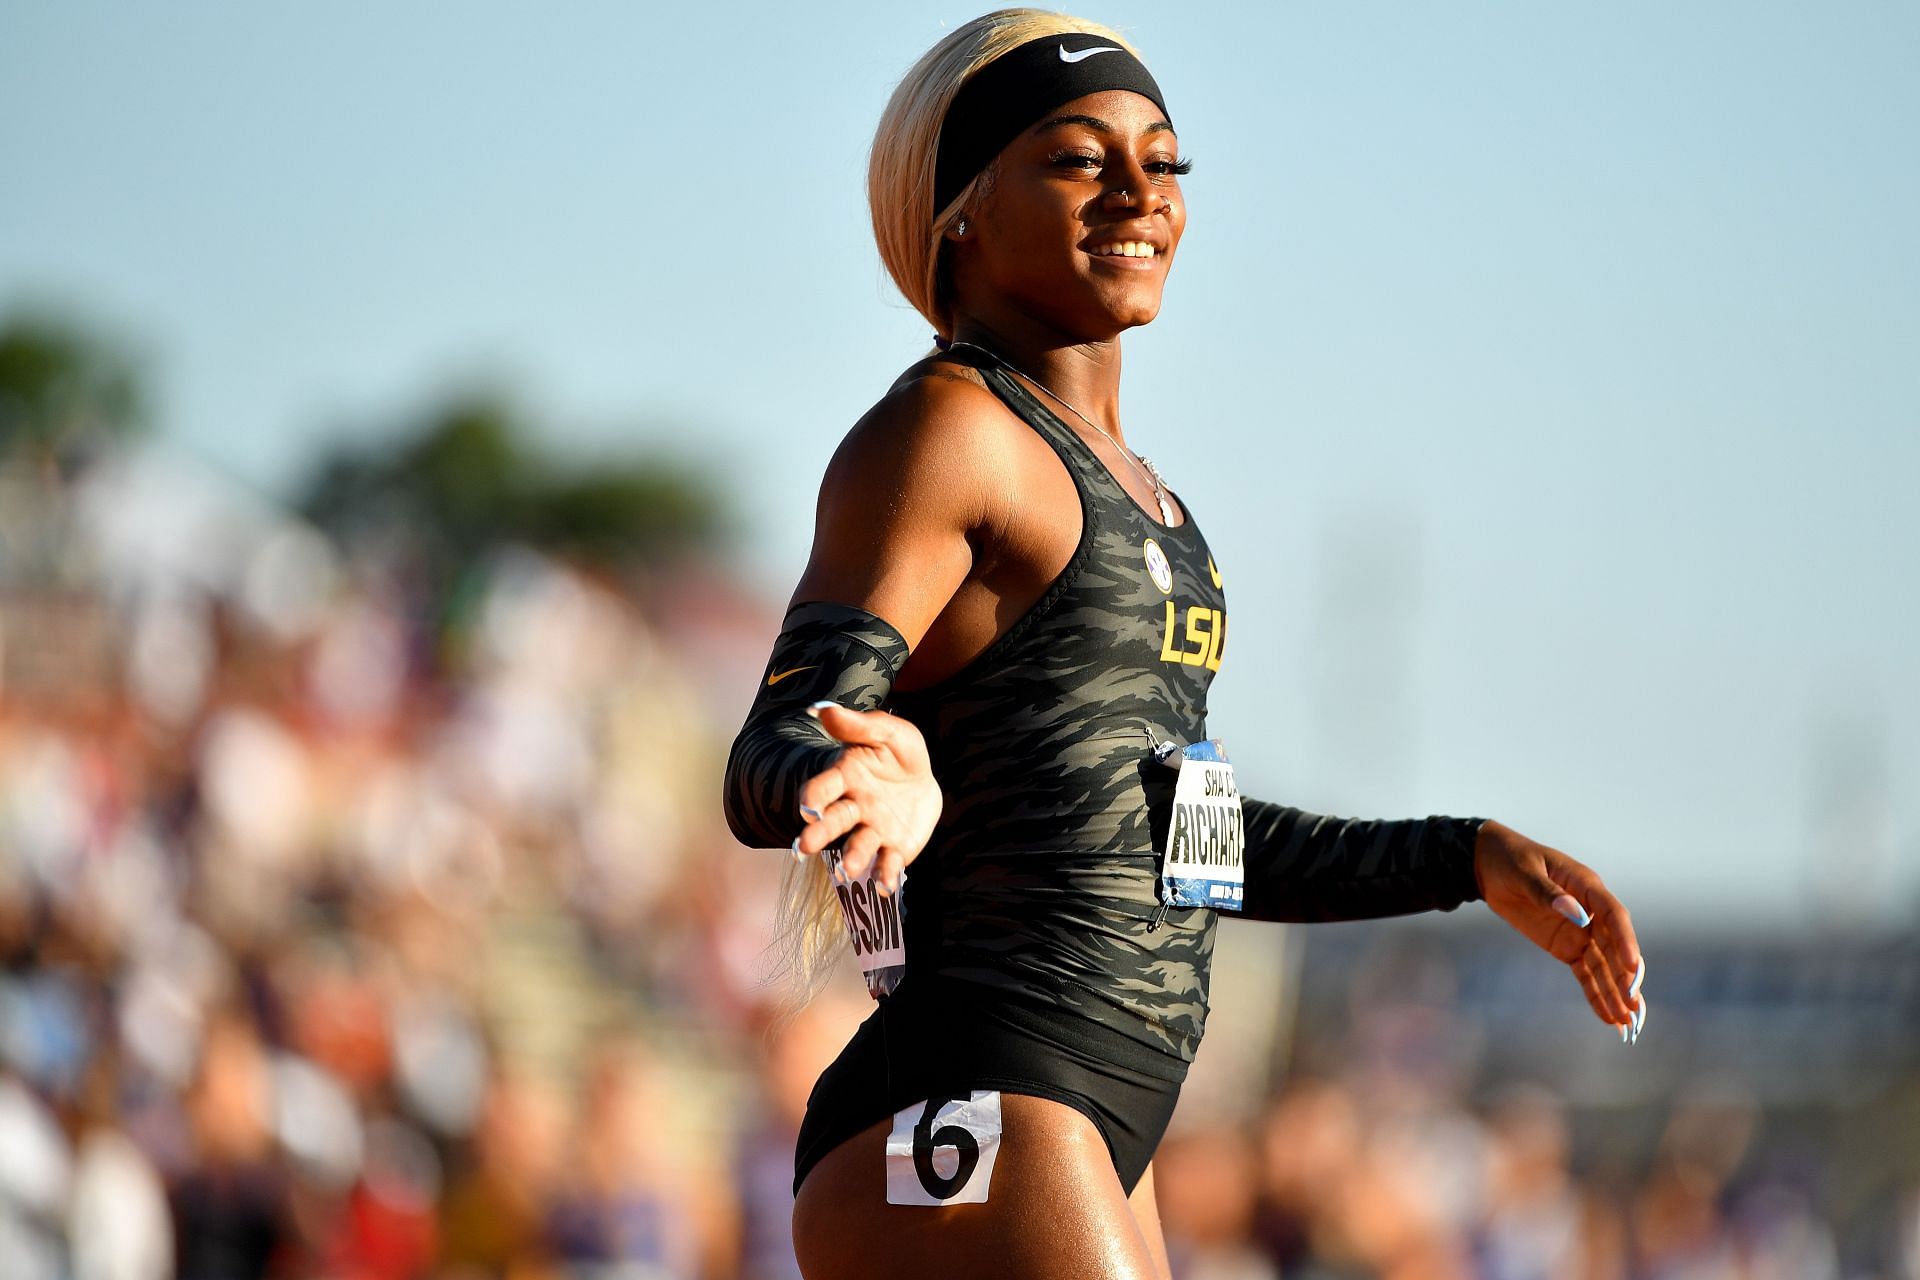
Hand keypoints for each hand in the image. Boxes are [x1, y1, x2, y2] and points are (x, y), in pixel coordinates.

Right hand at [792, 702, 942, 896]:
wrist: (923, 779)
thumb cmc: (897, 752)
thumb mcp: (886, 731)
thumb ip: (857, 725)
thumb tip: (820, 708)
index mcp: (845, 777)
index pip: (824, 786)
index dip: (814, 796)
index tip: (808, 806)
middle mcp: (853, 808)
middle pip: (833, 821)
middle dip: (818, 834)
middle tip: (803, 848)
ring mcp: (872, 831)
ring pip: (858, 846)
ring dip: (850, 858)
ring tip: (846, 870)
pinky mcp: (893, 849)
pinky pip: (888, 863)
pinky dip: (885, 875)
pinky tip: (885, 886)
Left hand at [1473, 820, 1647, 1042]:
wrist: (1490, 866)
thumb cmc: (1511, 861)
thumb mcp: (1524, 873)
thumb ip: (1548, 893)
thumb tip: (1576, 914)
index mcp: (1586, 886)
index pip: (1613, 916)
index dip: (1625, 941)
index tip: (1632, 966)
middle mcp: (1591, 912)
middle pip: (1614, 947)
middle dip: (1625, 977)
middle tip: (1634, 1006)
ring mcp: (1581, 932)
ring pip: (1604, 966)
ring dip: (1616, 993)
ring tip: (1629, 1023)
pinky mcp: (1567, 947)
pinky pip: (1585, 973)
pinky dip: (1597, 994)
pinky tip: (1610, 1018)